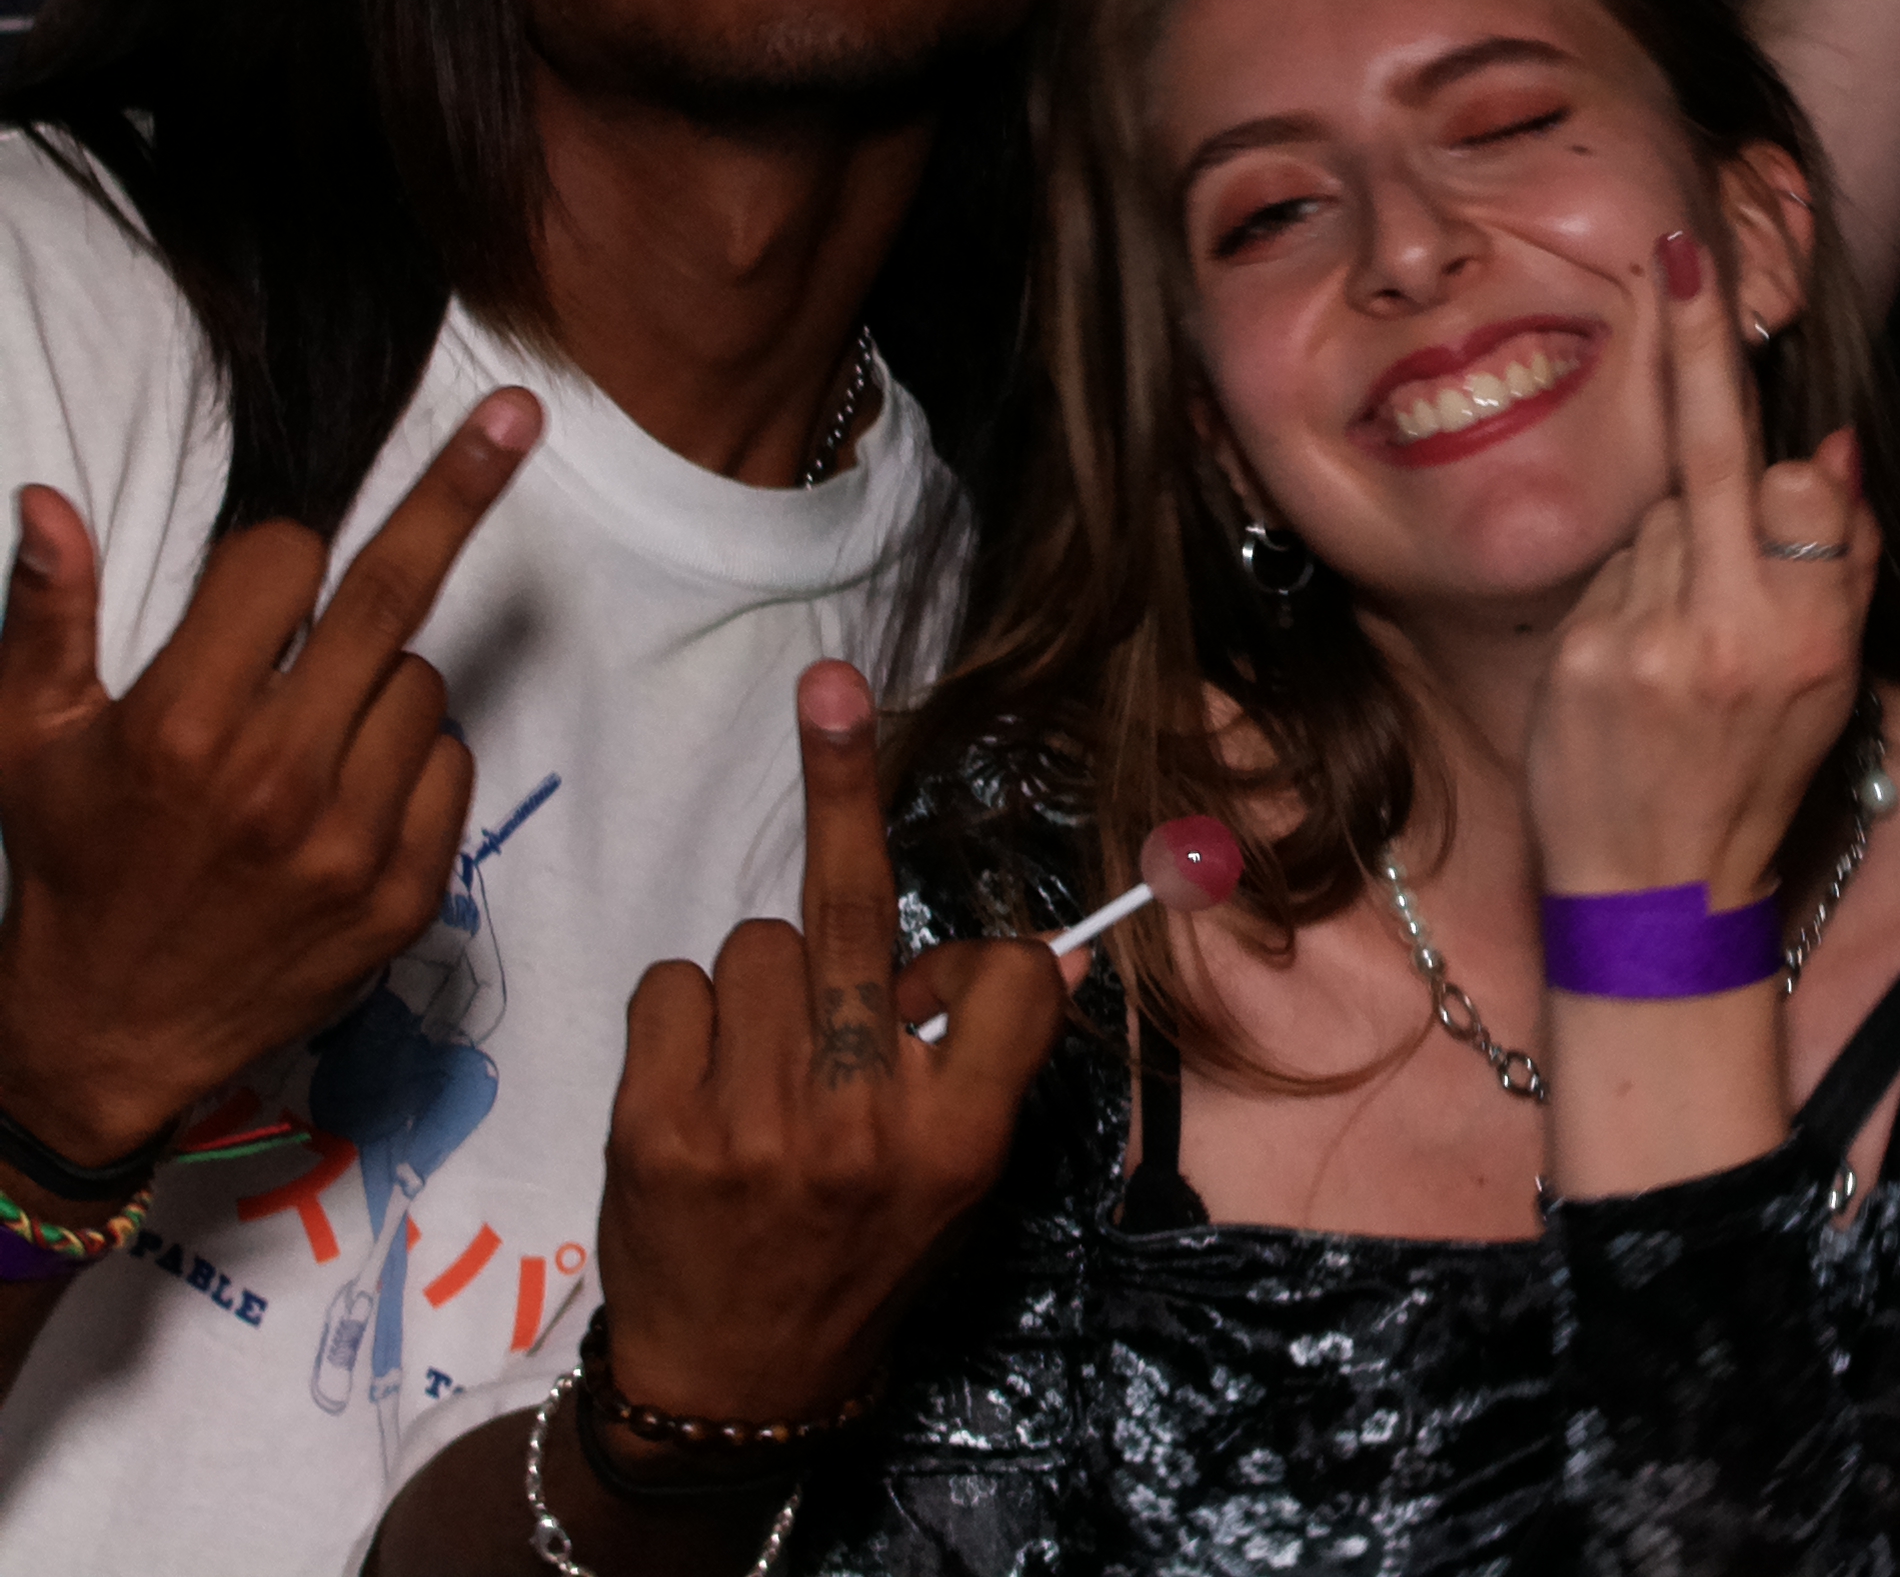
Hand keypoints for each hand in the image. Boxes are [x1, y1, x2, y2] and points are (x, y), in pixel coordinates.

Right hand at [0, 394, 538, 1170]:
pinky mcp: (406, 892)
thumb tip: (50, 498)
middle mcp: (276, 780)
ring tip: (305, 735)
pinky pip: (449, 763)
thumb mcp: (26, 744)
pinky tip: (346, 792)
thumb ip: (46, 618)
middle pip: (392, 596)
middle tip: (518, 413)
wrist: (111, 1036)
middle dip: (457, 490)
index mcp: (180, 730)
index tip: (262, 578)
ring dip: (382, 679)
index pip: (281, 567)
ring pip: (421, 683)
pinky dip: (413, 756)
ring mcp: (352, 840)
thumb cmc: (68, 870)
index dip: (274, 558)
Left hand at [592, 664, 1063, 1423]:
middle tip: (834, 684)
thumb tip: (1073, 951)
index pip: (1006, 975)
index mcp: (959, 1137)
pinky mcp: (656, 1123)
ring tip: (765, 1059)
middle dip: (844, 782)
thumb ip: (998, 1062)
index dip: (989, 960)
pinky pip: (674, 984)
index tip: (976, 968)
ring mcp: (753, 1123)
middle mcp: (861, 1123)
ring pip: (757, 944)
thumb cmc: (861, 1260)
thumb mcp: (961, 1180)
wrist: (730, 1386)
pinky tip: (701, 1075)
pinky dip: (687, 1014)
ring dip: (764, 979)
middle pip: (850, 911)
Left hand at [1526, 234, 1872, 911]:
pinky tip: (1631, 656)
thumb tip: (1834, 446)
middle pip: (1717, 460)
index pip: (1801, 482)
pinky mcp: (1581, 655)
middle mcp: (1735, 632)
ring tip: (1679, 631)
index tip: (1730, 315)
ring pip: (1658, 518)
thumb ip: (1839, 566)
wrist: (1657, 891)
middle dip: (1699, 359)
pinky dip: (1624, 588)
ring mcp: (1649, 642)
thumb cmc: (1753, 772)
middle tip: (1679, 246)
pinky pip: (1610, 569)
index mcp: (1812, 637)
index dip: (1784, 444)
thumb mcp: (1832, 684)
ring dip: (1670, 542)